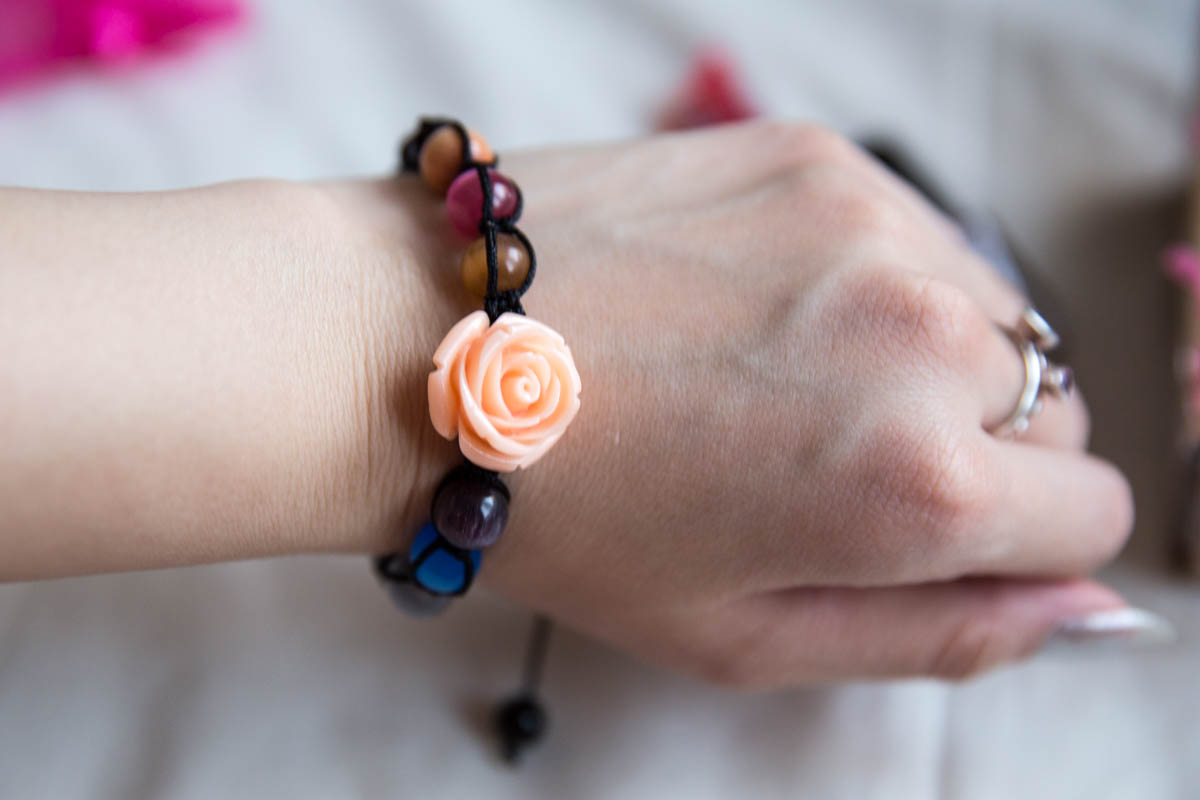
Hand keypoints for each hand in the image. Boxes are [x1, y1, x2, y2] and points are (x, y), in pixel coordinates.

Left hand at [368, 121, 1132, 684]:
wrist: (422, 352)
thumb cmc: (564, 513)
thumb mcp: (746, 637)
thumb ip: (937, 635)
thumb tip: (1073, 612)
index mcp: (915, 484)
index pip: (1087, 520)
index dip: (1014, 548)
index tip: (927, 539)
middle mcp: (922, 335)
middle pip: (1056, 416)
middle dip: (971, 457)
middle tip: (828, 464)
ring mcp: (871, 224)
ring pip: (996, 318)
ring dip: (928, 362)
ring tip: (784, 381)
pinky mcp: (815, 156)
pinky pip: (916, 235)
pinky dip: (873, 282)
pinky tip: (758, 308)